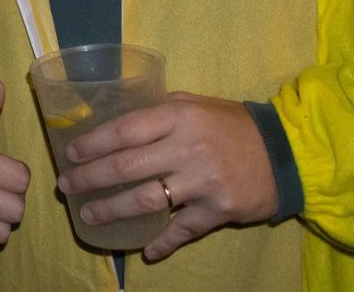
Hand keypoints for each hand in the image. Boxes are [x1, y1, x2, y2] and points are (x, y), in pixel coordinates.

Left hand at [57, 92, 278, 261]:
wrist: (286, 153)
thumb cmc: (234, 124)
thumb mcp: (197, 103)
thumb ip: (161, 111)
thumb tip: (118, 121)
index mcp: (178, 116)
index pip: (124, 130)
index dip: (93, 144)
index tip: (70, 153)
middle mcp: (187, 148)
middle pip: (127, 167)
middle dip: (90, 179)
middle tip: (66, 187)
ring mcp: (202, 182)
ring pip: (146, 201)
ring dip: (113, 211)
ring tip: (89, 216)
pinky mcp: (218, 210)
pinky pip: (182, 231)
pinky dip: (163, 243)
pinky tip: (146, 251)